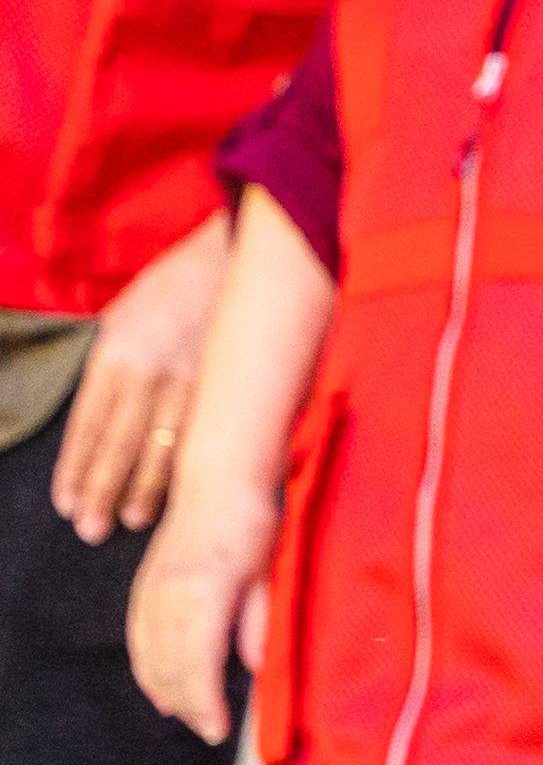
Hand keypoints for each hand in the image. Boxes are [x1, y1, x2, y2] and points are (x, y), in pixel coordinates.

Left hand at [53, 214, 219, 537]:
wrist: (240, 248)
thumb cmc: (177, 285)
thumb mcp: (125, 316)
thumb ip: (111, 366)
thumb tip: (100, 420)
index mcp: (114, 352)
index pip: (86, 425)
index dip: (74, 468)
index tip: (67, 503)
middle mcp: (147, 369)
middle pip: (117, 443)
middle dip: (102, 490)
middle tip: (91, 530)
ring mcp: (191, 376)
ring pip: (161, 445)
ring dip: (145, 487)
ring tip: (132, 520)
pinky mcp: (228, 379)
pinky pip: (202, 430)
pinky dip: (188, 463)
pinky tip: (182, 487)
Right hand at [123, 469, 269, 741]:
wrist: (217, 476)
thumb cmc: (253, 520)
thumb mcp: (266, 572)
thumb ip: (258, 623)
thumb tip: (258, 670)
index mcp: (203, 596)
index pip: (198, 668)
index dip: (206, 705)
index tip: (218, 730)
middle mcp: (168, 599)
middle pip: (169, 670)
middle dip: (188, 705)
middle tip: (208, 727)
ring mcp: (150, 593)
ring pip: (149, 659)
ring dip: (165, 691)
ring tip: (188, 714)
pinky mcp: (142, 587)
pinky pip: (138, 640)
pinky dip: (147, 669)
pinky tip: (159, 687)